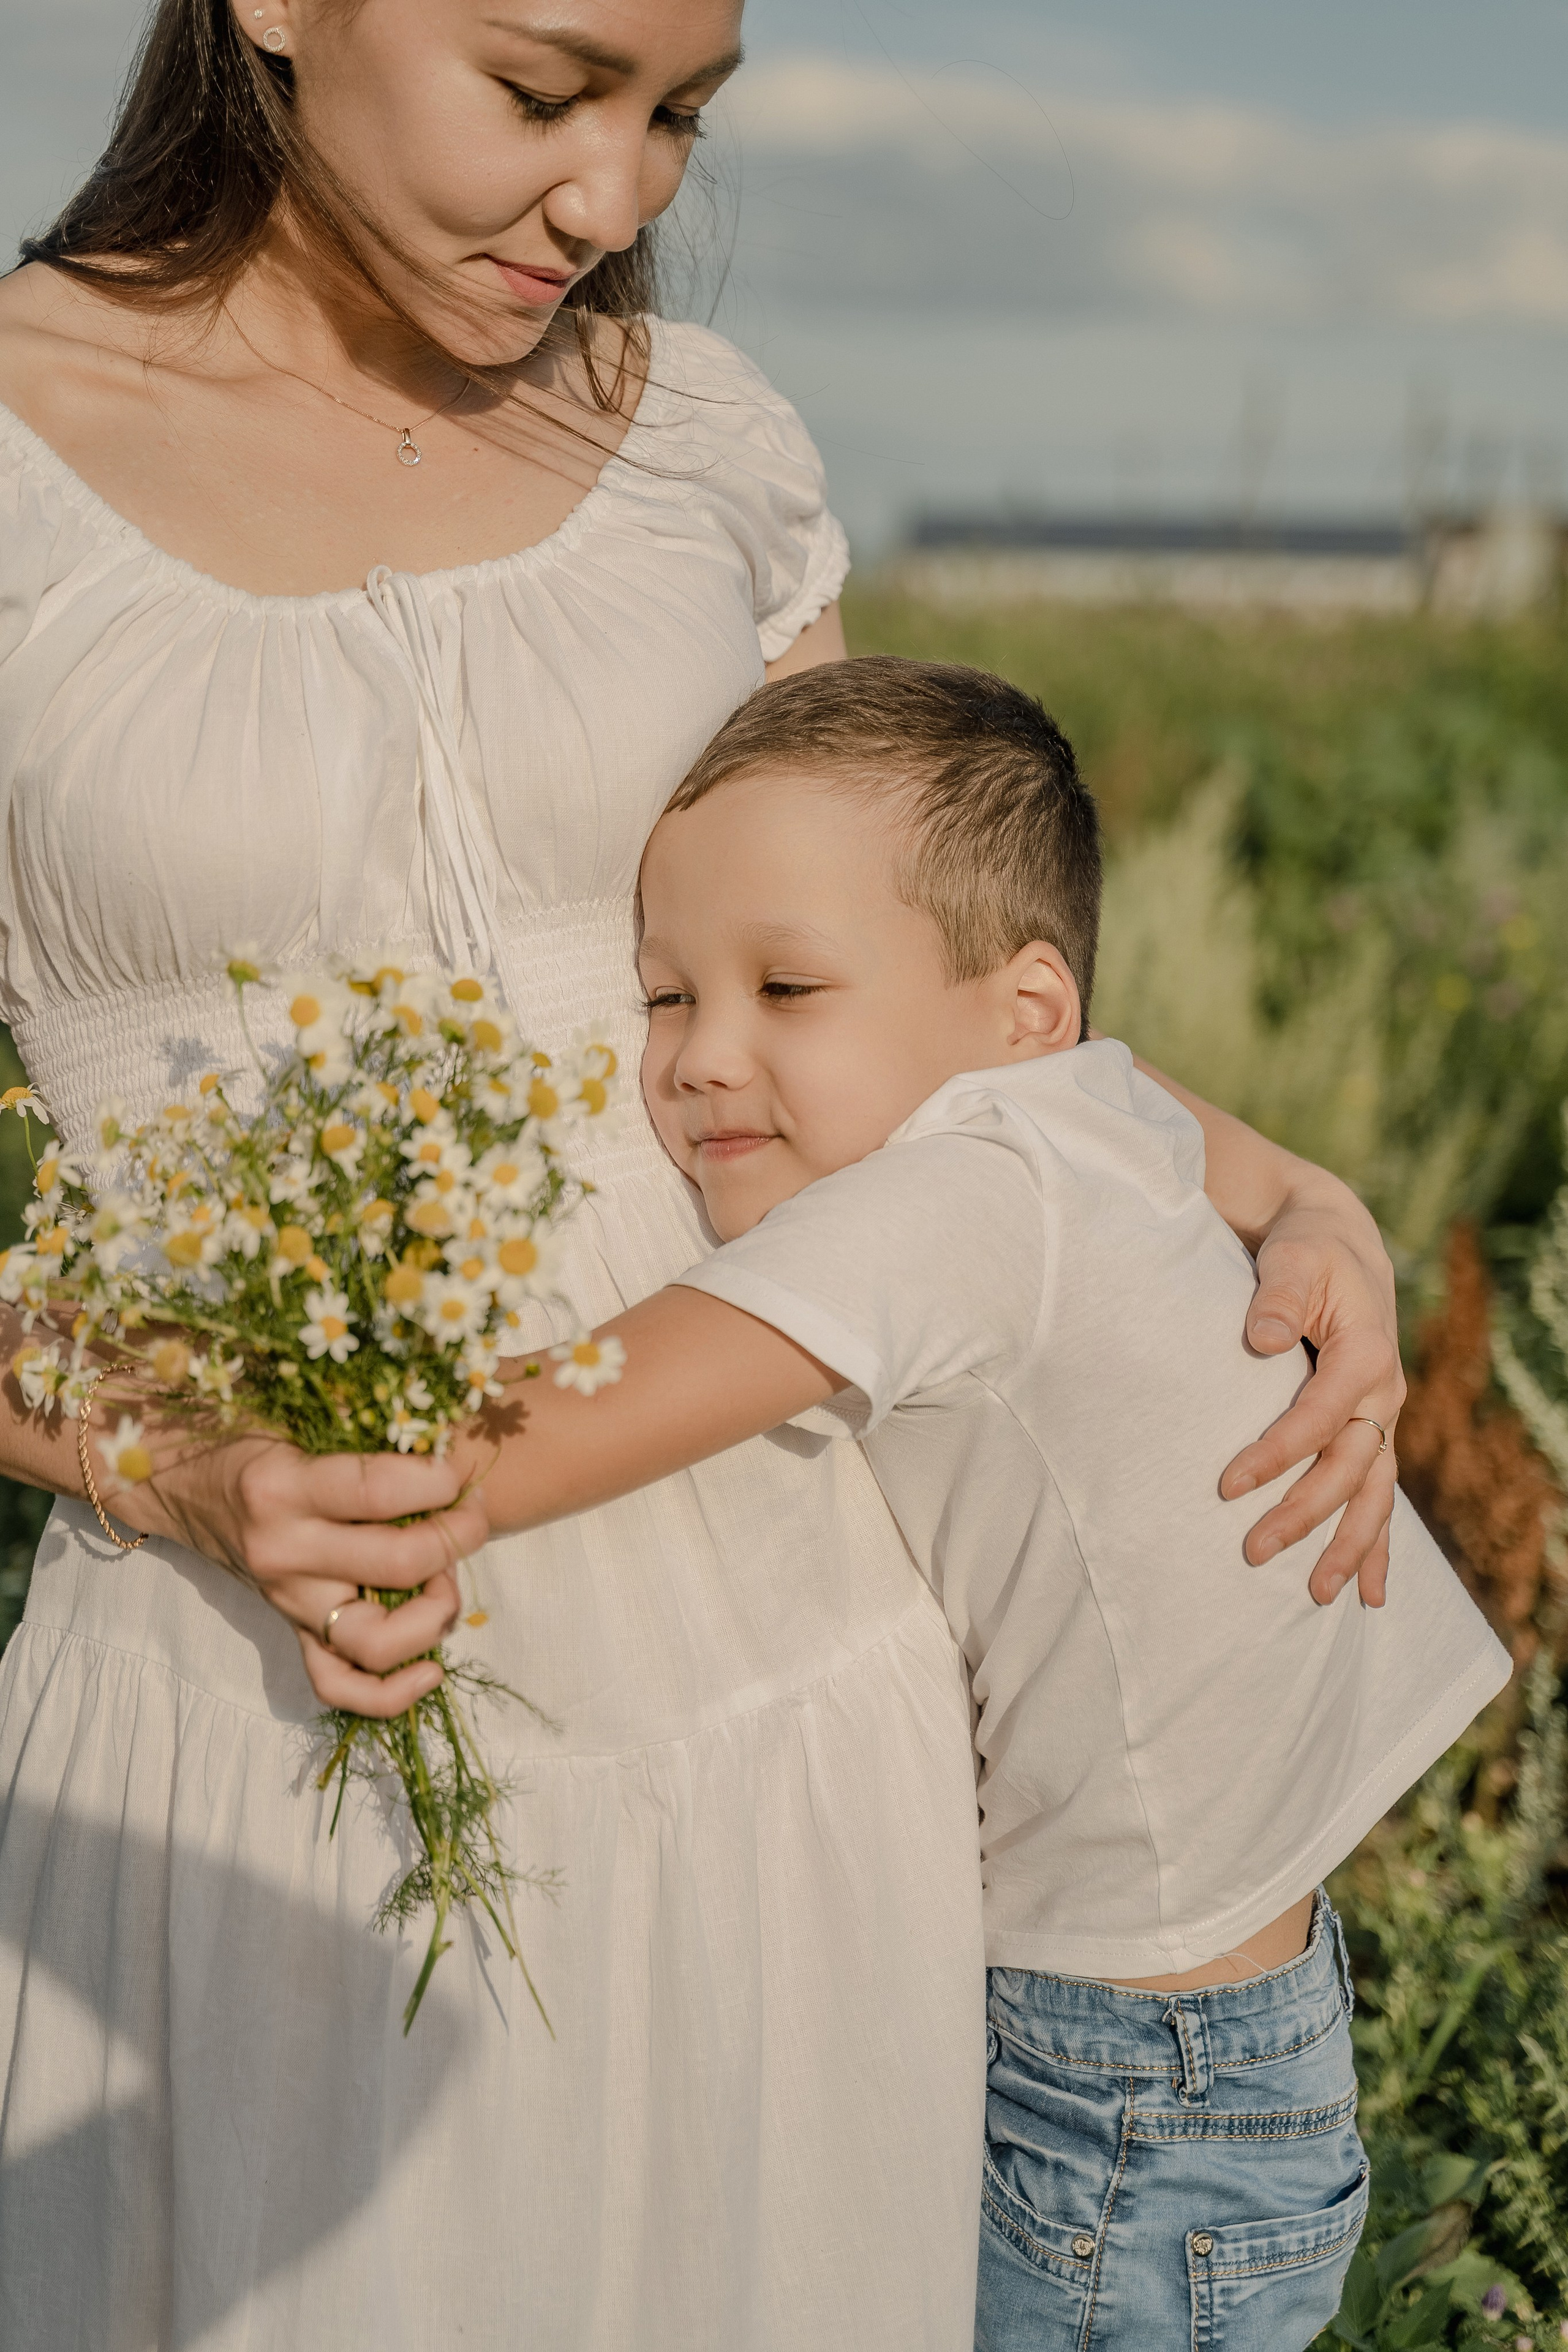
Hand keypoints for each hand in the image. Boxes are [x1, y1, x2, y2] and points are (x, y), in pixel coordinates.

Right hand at [98, 1405, 489, 1714]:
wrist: (179, 1481)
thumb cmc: (249, 1432)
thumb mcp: (295, 1411)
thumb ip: (362, 1424)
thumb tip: (449, 1432)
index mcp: (282, 1486)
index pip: (380, 1493)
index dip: (439, 1481)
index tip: (460, 1468)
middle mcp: (283, 1551)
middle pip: (398, 1565)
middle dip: (459, 1536)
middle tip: (473, 1512)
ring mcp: (287, 1601)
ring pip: (377, 1642)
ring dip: (436, 1612)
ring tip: (449, 1577)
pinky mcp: (290, 1630)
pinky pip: (339, 1685)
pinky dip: (392, 1693)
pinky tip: (432, 1667)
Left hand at [1219, 1190, 1404, 1607]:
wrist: (1335, 1241)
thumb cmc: (1306, 1250)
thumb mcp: (1294, 1258)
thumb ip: (1279, 1296)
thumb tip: (1265, 1341)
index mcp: (1367, 1354)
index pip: (1318, 1418)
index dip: (1275, 1454)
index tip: (1227, 1484)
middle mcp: (1383, 1393)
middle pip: (1349, 1468)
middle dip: (1305, 1515)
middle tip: (1254, 1552)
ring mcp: (1380, 1416)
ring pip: (1373, 1494)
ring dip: (1349, 1546)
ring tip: (1317, 1594)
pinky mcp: (1369, 1428)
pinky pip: (1379, 1495)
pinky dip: (1377, 1544)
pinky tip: (1371, 1592)